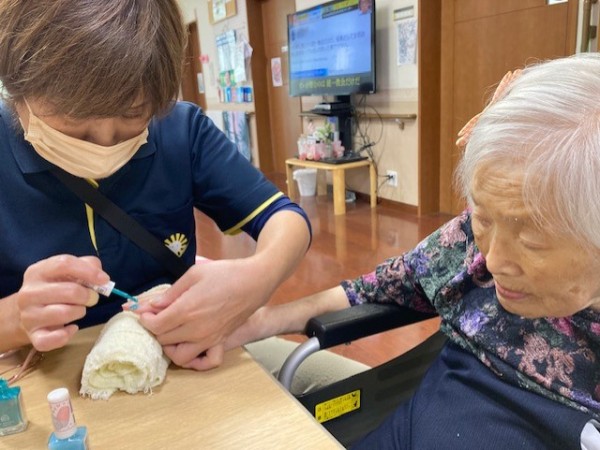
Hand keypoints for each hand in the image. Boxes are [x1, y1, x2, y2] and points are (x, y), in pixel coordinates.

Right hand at [16, 255, 109, 351]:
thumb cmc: (55, 288)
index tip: (104, 280)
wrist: (30, 312)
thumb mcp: (68, 272)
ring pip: (65, 313)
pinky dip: (68, 334)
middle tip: (91, 299)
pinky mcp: (34, 336)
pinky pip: (55, 338)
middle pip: (70, 291)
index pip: (64, 264)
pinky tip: (71, 328)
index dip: (88, 272)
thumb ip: (87, 266)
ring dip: (79, 312)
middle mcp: (29, 293)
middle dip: (88, 296)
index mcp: (37, 272)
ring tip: (77, 310)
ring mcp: (28, 316)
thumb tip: (101, 276)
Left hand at [138, 258, 276, 368]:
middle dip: (156, 329)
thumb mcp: (194, 274)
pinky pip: (206, 362)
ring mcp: (209, 339)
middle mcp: (195, 330)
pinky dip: (196, 361)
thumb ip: (171, 292)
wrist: (254, 281)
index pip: (155, 325)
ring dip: (170, 347)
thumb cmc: (225, 273)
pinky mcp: (220, 342)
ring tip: (171, 332)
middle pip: (163, 340)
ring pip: (179, 356)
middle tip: (158, 316)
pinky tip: (192, 347)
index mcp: (186, 310)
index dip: (146, 318)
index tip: (146, 310)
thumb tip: (153, 305)